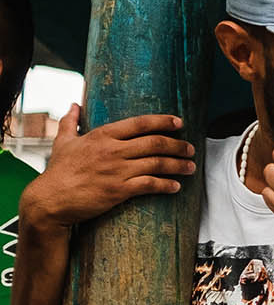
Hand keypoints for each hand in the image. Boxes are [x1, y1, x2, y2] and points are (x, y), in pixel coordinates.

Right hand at [16, 106, 195, 231]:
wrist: (51, 199)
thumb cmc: (59, 171)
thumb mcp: (63, 142)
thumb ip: (71, 122)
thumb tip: (75, 105)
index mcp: (101, 136)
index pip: (139, 123)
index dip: (162, 121)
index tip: (179, 123)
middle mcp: (112, 150)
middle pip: (154, 143)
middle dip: (178, 145)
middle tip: (190, 148)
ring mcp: (117, 170)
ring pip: (157, 163)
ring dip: (178, 165)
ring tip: (191, 166)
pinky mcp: (119, 190)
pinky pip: (150, 185)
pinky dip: (166, 185)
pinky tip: (176, 186)